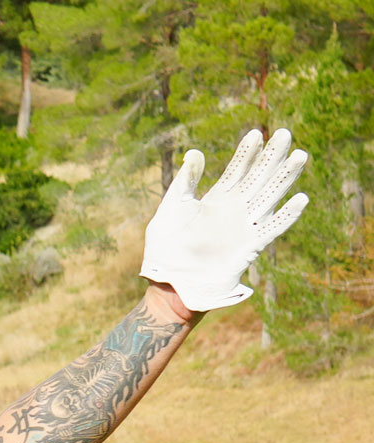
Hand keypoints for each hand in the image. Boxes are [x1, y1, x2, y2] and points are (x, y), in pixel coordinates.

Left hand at [141, 126, 309, 311]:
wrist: (170, 284)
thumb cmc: (165, 250)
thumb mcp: (171, 210)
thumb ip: (184, 183)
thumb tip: (194, 152)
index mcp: (215, 200)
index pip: (236, 170)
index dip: (247, 153)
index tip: (257, 133)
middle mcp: (234, 210)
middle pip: (259, 177)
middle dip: (272, 157)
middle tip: (285, 134)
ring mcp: (244, 226)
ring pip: (270, 196)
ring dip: (285, 178)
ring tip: (300, 156)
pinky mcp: (251, 246)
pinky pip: (273, 228)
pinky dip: (287, 215)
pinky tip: (301, 199)